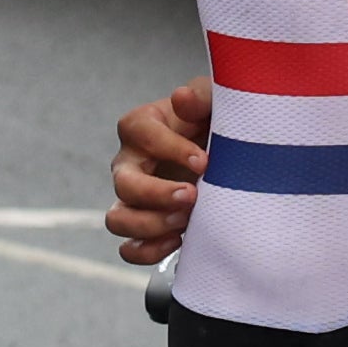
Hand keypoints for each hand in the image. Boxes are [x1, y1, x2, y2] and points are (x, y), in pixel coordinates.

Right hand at [103, 81, 210, 267]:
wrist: (230, 152)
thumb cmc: (217, 120)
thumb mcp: (215, 100)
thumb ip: (200, 95)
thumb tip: (181, 98)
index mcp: (141, 126)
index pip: (140, 134)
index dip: (170, 149)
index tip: (205, 161)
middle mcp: (130, 163)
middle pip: (123, 183)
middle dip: (156, 194)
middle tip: (192, 197)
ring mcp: (134, 198)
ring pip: (117, 219)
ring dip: (149, 225)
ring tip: (185, 222)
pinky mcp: (145, 226)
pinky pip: (129, 248)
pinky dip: (148, 251)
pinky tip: (179, 241)